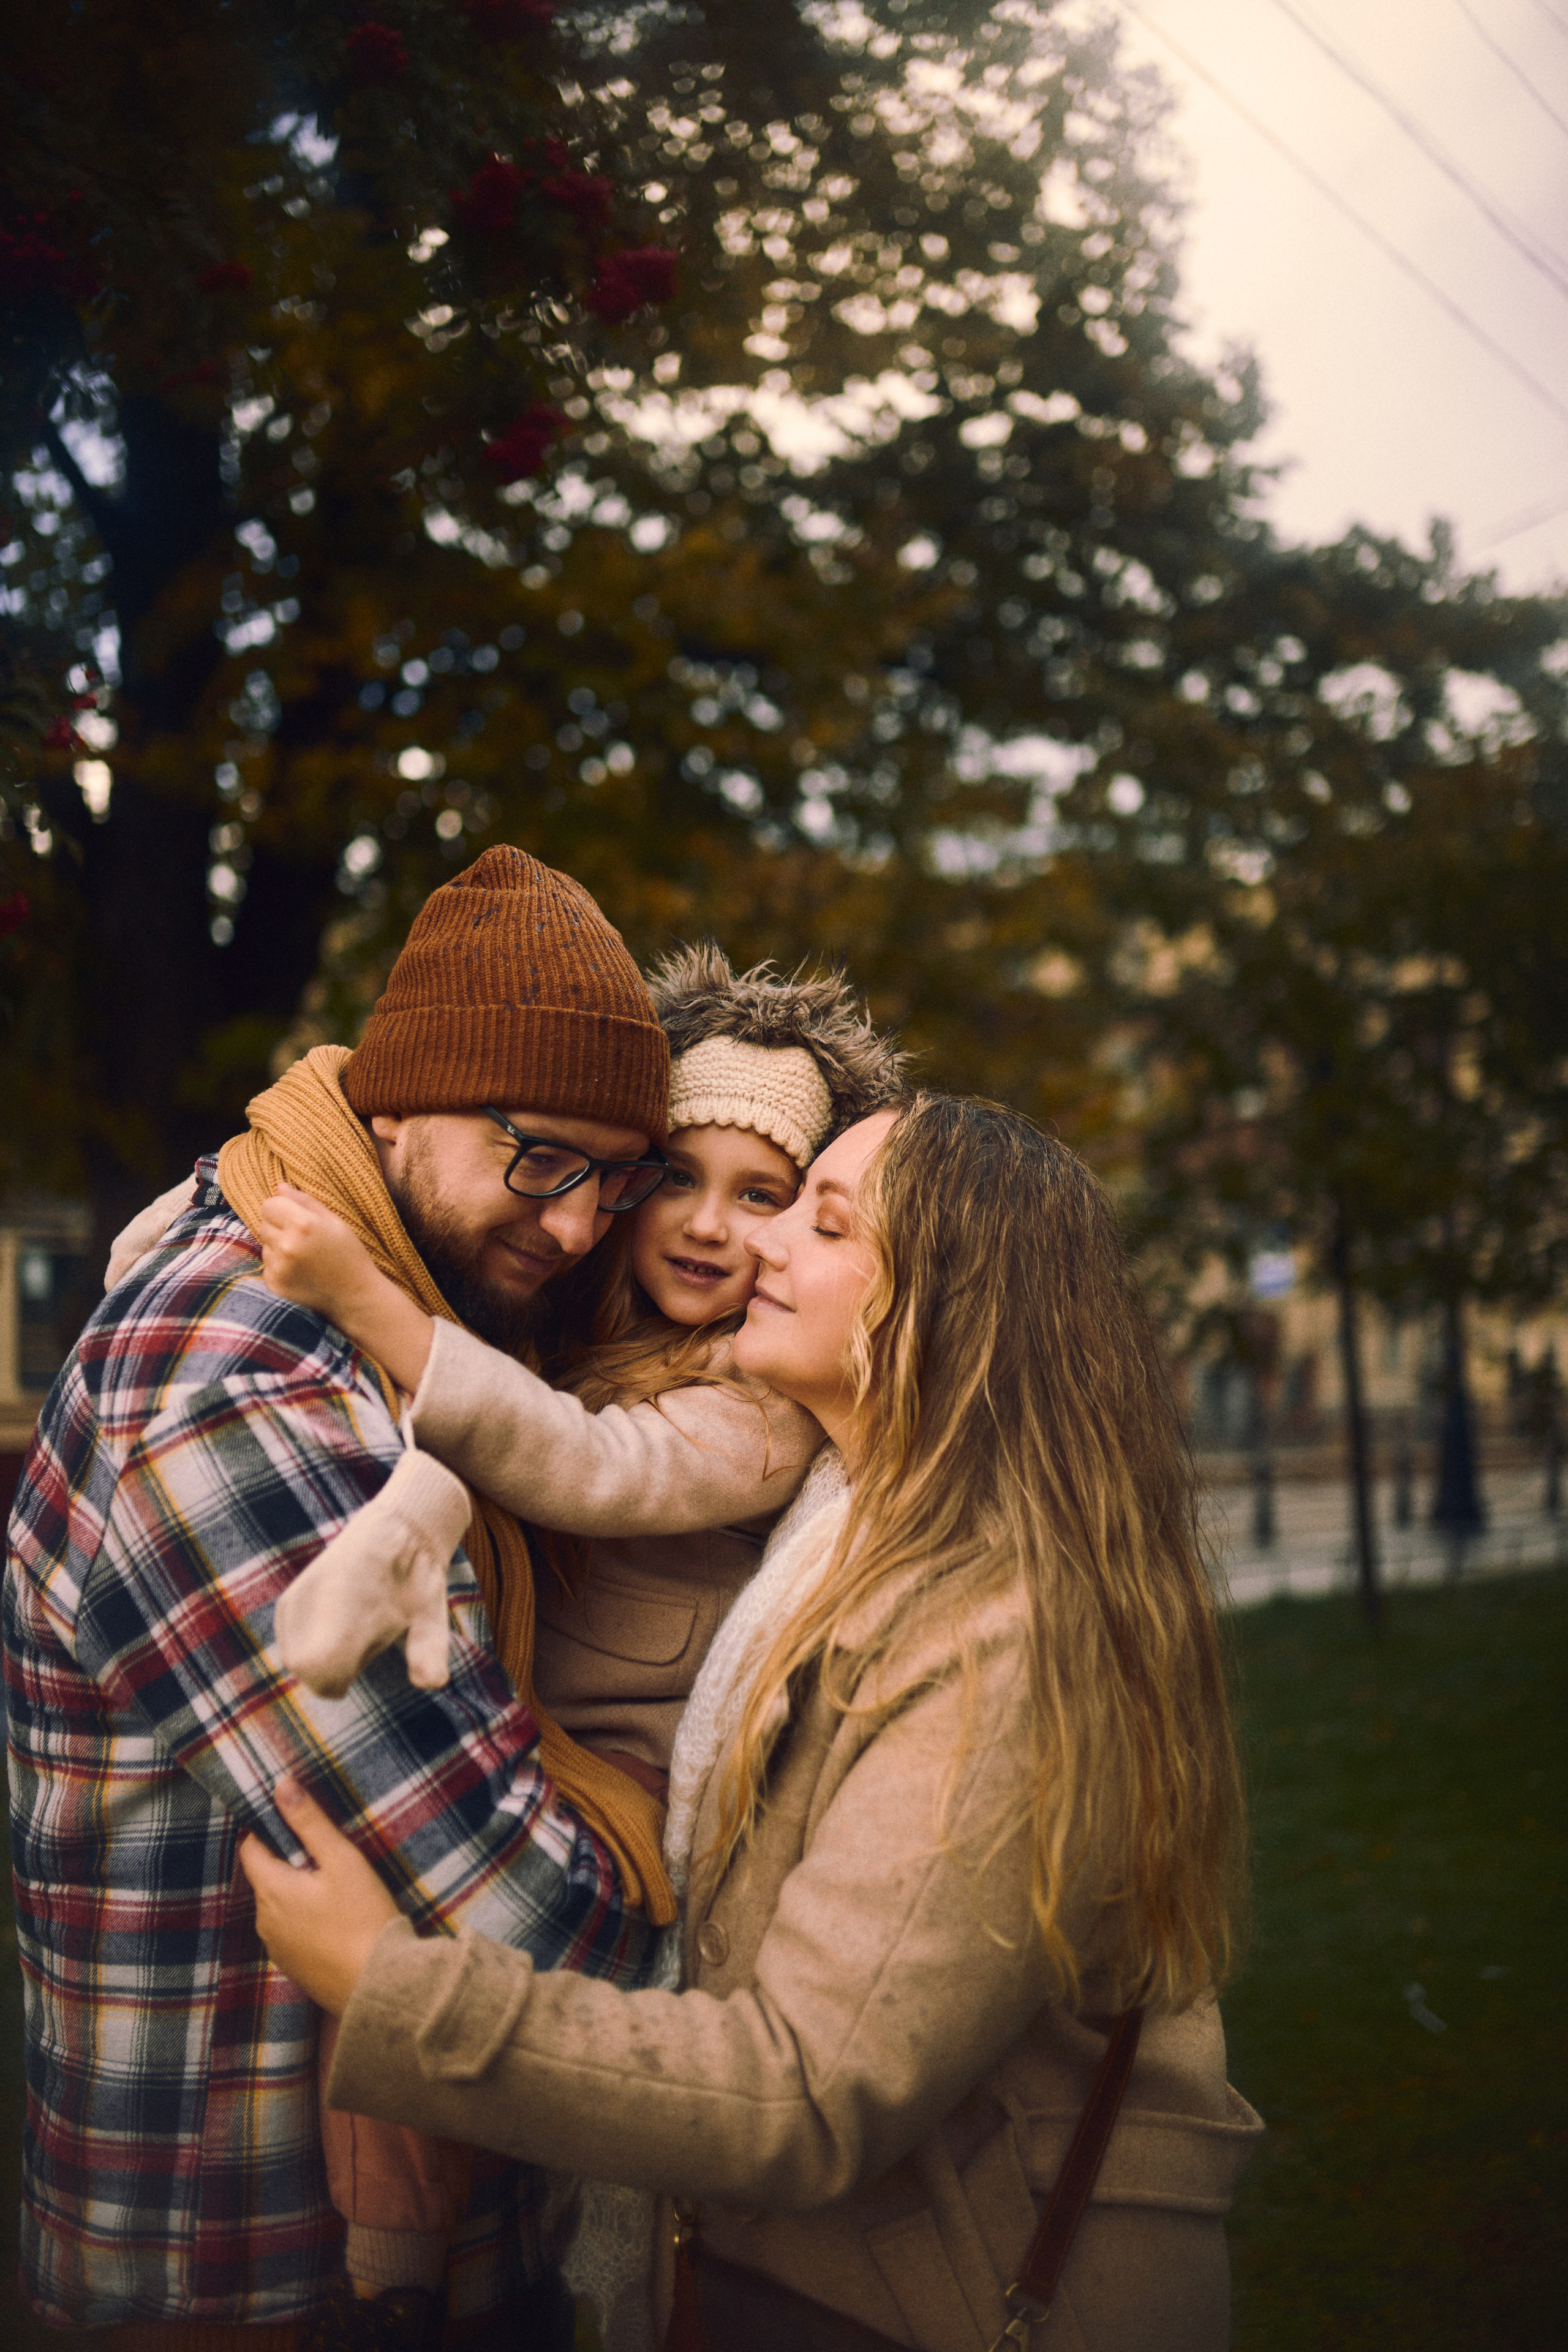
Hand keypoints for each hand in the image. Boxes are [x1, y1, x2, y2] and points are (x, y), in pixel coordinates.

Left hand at [239, 1776, 399, 2014]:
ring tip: (336, 1887)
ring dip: (297, 1892)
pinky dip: (305, 1920)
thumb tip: (281, 1785)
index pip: (250, 1849)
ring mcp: (277, 1948)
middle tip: (326, 1853)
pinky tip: (337, 1919)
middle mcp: (264, 1921)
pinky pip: (291, 1931)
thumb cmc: (363, 1917)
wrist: (378, 1986)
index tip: (294, 1820)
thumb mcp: (342, 1860)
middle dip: (288, 1862)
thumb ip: (309, 1822)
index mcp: (271, 1890)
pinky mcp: (294, 1968)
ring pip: (278, 1906)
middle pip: (266, 1877)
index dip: (268, 1829)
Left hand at [259, 1183, 374, 1316]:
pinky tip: (300, 1271)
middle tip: (303, 1239)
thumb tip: (279, 1186)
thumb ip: (305, 1202)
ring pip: (265, 1245)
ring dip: (278, 1247)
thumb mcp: (334, 1222)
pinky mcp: (274, 1284)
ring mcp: (278, 1267)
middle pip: (264, 1224)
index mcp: (302, 1224)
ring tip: (303, 1257)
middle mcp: (286, 1245)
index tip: (295, 1217)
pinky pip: (267, 1265)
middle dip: (279, 1227)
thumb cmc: (349, 1255)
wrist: (354, 1296)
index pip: (269, 1204)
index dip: (282, 1208)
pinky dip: (279, 1266)